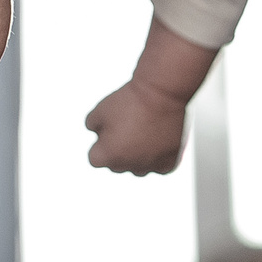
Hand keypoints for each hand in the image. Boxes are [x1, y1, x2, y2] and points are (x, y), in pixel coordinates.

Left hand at [85, 19, 215, 173]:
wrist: (162, 93)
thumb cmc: (132, 100)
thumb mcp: (100, 109)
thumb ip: (92, 124)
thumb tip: (96, 132)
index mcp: (108, 156)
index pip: (95, 158)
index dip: (100, 143)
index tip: (109, 130)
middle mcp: (129, 166)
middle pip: (117, 165)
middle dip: (118, 151)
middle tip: (128, 127)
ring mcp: (151, 166)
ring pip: (138, 168)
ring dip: (138, 156)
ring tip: (144, 133)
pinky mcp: (170, 163)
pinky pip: (159, 166)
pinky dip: (158, 157)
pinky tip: (158, 140)